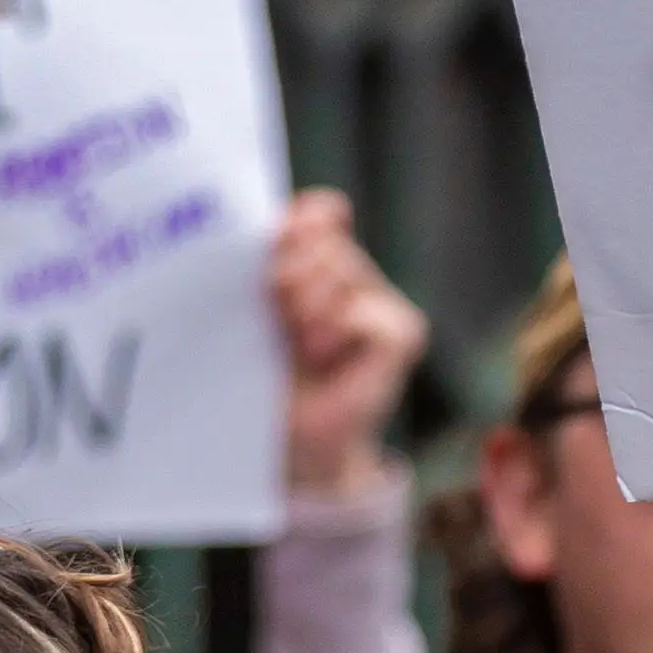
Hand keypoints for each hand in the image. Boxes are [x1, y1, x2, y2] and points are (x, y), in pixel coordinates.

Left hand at [271, 195, 431, 505]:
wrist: (286, 441)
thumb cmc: (257, 373)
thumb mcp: (251, 306)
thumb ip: (275, 254)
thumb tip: (310, 212)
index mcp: (308, 257)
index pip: (317, 213)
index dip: (295, 226)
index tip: (268, 258)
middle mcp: (348, 271)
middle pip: (322, 240)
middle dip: (286, 277)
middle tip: (274, 321)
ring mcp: (378, 298)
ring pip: (343, 270)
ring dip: (305, 310)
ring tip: (296, 346)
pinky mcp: (402, 330)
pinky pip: (364, 314)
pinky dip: (335, 335)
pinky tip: (322, 359)